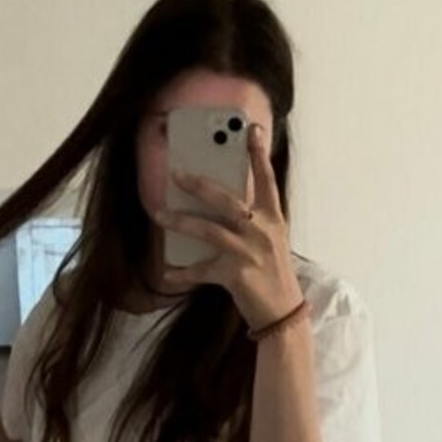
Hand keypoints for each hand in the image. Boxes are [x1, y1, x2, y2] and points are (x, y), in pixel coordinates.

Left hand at [155, 121, 304, 332]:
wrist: (282, 311)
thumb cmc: (272, 272)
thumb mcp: (269, 240)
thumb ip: (251, 219)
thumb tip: (219, 200)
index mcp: (273, 218)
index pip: (266, 180)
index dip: (258, 154)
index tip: (250, 129)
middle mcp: (262, 231)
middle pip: (227, 201)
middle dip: (199, 185)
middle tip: (177, 173)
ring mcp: (249, 253)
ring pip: (209, 230)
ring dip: (180, 221)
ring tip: (159, 214)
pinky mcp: (236, 275)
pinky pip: (201, 270)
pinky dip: (182, 272)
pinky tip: (167, 271)